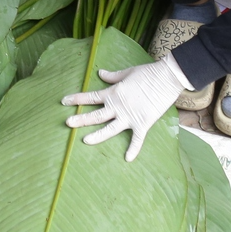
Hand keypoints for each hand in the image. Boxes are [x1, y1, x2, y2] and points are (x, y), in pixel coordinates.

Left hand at [63, 55, 191, 161]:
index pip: (91, 97)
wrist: (166, 78)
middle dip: (80, 119)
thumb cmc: (147, 73)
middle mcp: (118, 107)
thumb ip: (112, 76)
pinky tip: (128, 159)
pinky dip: (133, 149)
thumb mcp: (127, 72)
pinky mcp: (143, 124)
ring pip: (110, 129)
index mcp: (113, 93)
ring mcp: (129, 117)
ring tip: (84, 141)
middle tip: (67, 123)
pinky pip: (137, 139)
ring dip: (97, 135)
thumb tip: (100, 73)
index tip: (64, 101)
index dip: (76, 99)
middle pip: (96, 115)